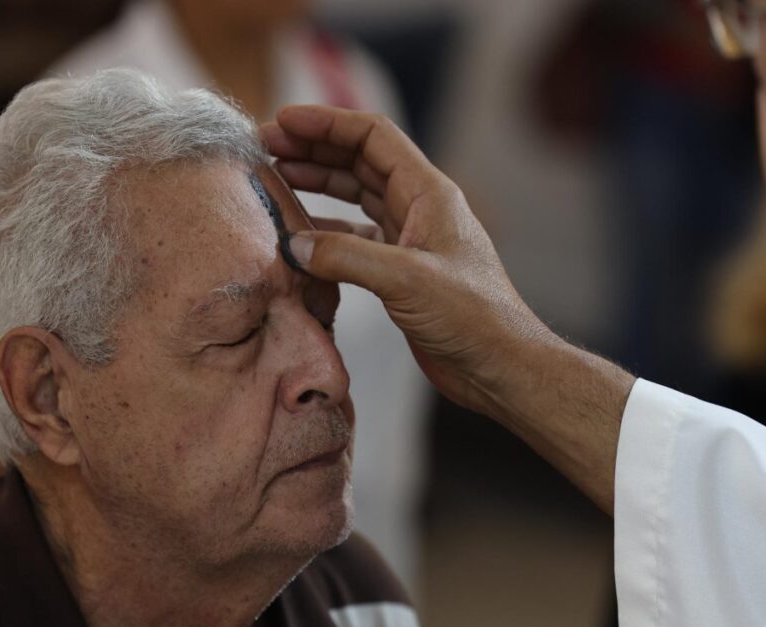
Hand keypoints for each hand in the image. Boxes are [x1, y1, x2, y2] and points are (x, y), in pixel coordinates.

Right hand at [262, 106, 633, 512]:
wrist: (499, 365)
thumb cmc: (473, 318)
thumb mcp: (406, 280)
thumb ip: (347, 257)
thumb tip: (294, 244)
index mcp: (429, 193)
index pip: (372, 136)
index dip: (326, 123)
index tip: (282, 121)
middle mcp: (419, 208)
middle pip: (359, 161)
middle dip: (313, 150)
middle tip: (266, 148)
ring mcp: (411, 239)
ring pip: (357, 196)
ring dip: (318, 185)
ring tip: (276, 178)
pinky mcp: (402, 272)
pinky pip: (356, 238)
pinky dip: (327, 231)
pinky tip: (299, 235)